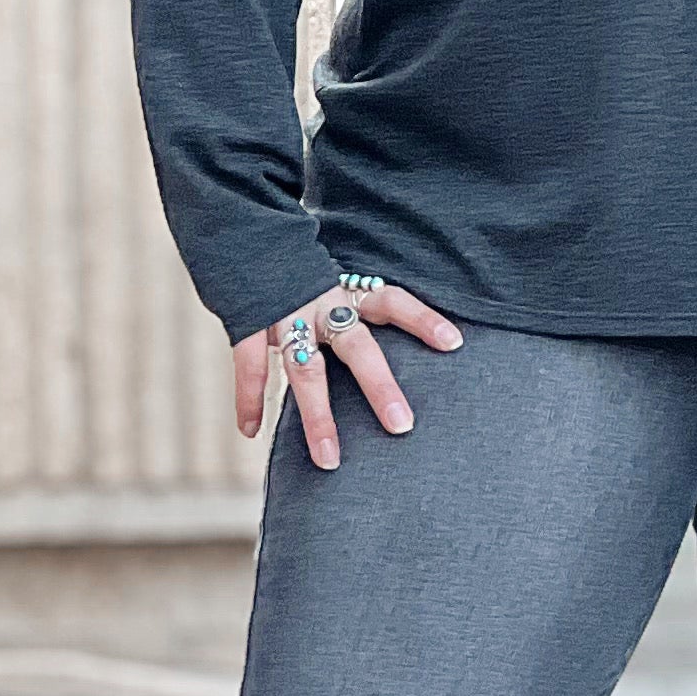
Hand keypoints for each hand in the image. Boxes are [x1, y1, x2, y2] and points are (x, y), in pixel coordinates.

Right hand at [231, 282, 463, 469]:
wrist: (243, 235)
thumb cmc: (299, 270)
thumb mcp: (335, 282)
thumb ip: (358, 310)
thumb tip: (403, 344)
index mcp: (348, 290)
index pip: (392, 301)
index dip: (421, 319)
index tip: (454, 343)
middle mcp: (322, 302)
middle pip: (357, 346)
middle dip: (378, 386)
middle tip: (402, 425)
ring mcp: (284, 313)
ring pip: (304, 369)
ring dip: (317, 416)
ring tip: (329, 460)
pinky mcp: (246, 319)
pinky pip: (249, 365)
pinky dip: (249, 399)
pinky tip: (251, 431)